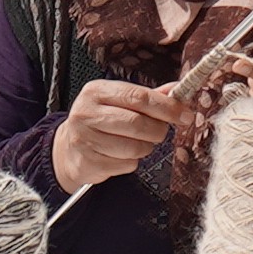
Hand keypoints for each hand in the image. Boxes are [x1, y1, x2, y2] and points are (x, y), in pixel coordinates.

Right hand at [47, 73, 182, 196]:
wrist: (68, 149)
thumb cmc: (99, 122)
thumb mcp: (118, 101)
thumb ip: (148, 96)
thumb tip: (178, 88)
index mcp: (97, 91)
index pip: (138, 97)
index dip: (166, 107)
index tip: (185, 115)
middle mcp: (87, 113)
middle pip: (138, 123)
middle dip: (158, 130)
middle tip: (159, 132)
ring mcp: (85, 139)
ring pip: (134, 148)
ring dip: (145, 148)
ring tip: (137, 143)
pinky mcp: (88, 162)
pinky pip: (126, 165)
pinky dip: (131, 162)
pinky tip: (121, 155)